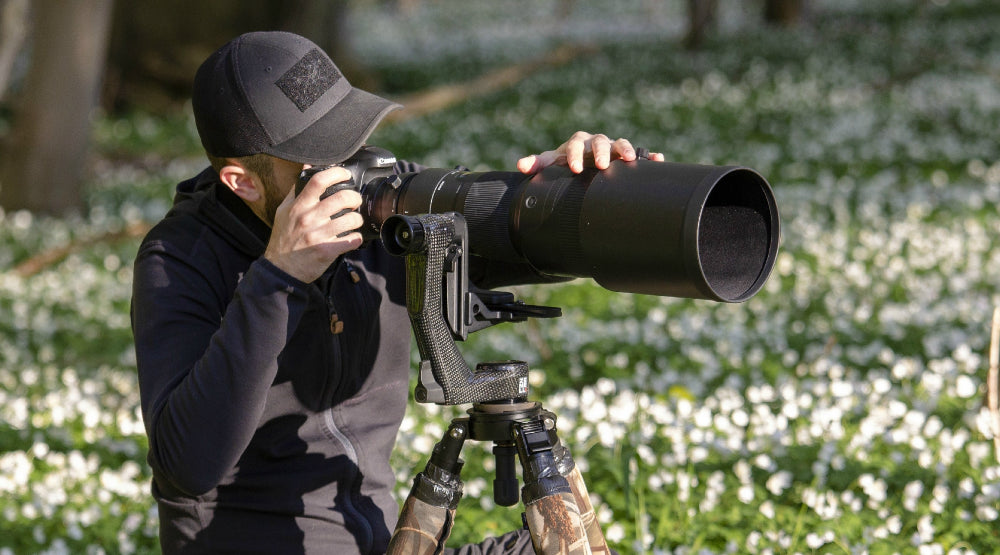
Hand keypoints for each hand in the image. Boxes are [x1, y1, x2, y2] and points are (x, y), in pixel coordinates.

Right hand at [264, 166, 363, 282]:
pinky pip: (352, 240)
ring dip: (357, 219)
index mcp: (299, 206)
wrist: (280, 269)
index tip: (345, 174)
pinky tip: (353, 237)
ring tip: (354, 220)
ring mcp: (318, 235)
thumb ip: (296, 189)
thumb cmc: (284, 238)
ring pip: (351, 219)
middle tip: (355, 201)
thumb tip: (307, 167)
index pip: (318, 181)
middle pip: (342, 198)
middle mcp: (309, 218)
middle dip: (355, 197)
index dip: (337, 173)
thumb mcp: (284, 211)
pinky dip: (357, 238)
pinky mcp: (327, 250)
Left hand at [516, 131, 664, 173]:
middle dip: (602, 152)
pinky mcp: (627, 157)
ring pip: (622, 144)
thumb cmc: (565, 164)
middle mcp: (597, 142)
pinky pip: (642, 154)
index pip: (575, 144)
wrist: (583, 166)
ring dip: (627, 150)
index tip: (574, 168)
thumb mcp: (552, 164)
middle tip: (603, 165)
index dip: (574, 155)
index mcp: (578, 142)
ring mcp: (614, 148)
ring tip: (632, 160)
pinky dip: (650, 156)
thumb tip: (520, 165)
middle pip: (601, 142)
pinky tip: (658, 160)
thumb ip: (539, 164)